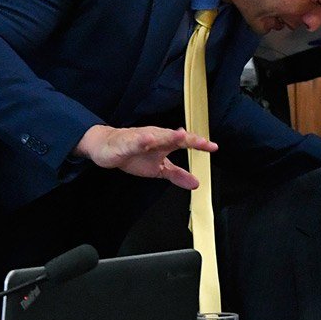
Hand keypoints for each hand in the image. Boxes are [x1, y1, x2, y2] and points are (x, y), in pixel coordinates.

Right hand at [73, 125, 217, 189]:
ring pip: (156, 136)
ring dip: (168, 136)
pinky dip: (141, 140)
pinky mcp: (126, 143)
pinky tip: (147, 140)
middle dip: (188, 138)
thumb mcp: (158, 168)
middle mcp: (155, 137)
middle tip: (202, 141)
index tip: (213, 147)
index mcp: (164, 142)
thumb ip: (177, 175)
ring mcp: (141, 138)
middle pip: (173, 137)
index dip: (198, 144)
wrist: (107, 148)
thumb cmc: (134, 154)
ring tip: (181, 136)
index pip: (184, 142)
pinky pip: (134, 141)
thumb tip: (196, 183)